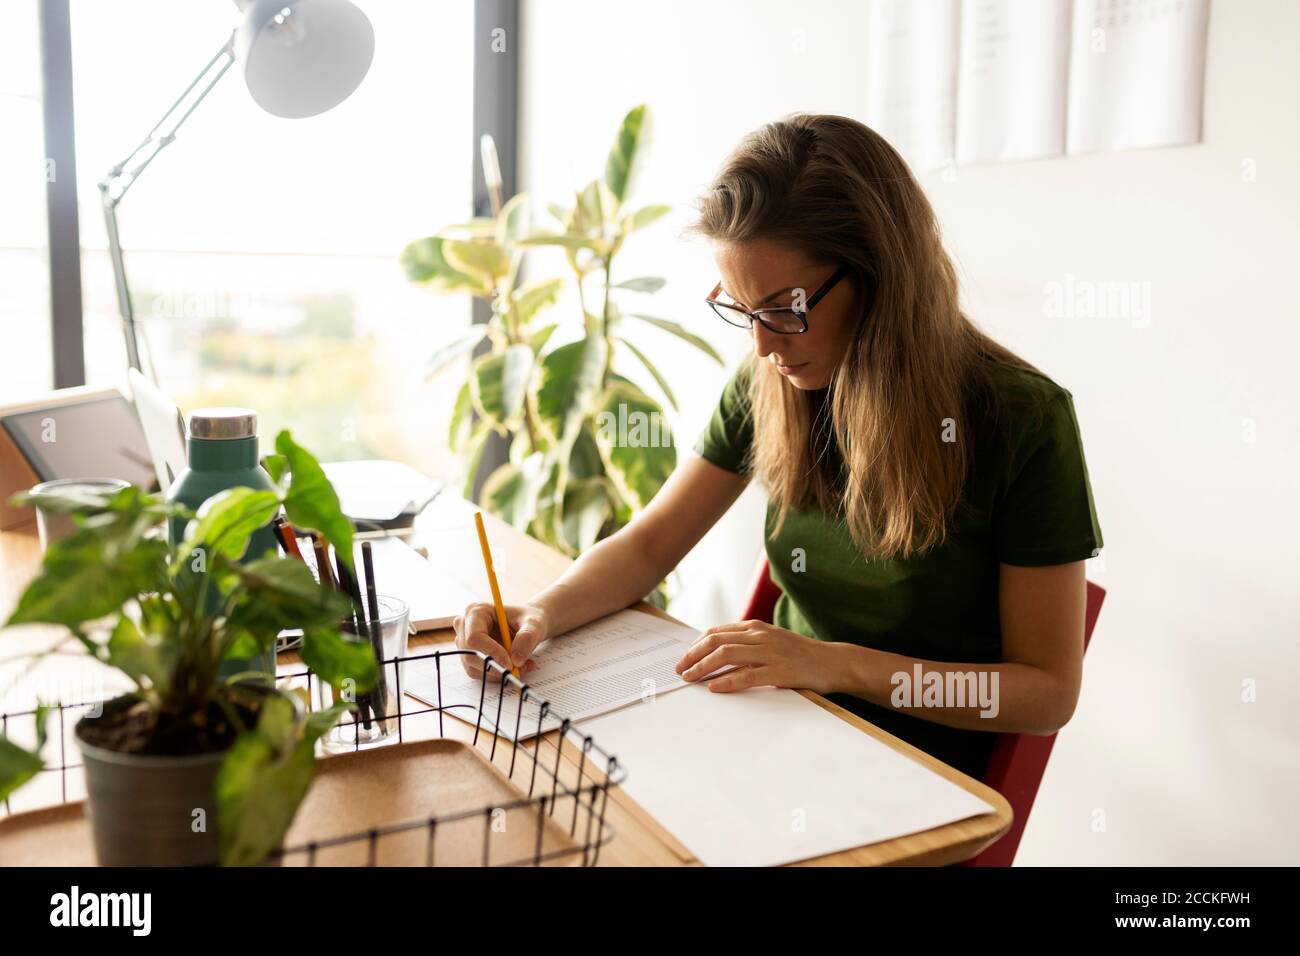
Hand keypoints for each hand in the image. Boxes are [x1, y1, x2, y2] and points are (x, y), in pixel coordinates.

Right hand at [452, 602, 548, 679]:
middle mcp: (465, 626)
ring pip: (474, 667)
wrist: (528, 626)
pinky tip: (514, 667)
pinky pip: (479, 673)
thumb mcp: (534, 624)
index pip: (475, 637)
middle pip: (471, 654)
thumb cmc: (528, 619)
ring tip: (523, 666)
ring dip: (499, 672)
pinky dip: (497, 675)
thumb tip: (516, 660)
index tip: (510, 664)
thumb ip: (528, 638)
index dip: (491, 652)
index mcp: (476, 611)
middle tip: (520, 668)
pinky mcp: (470, 657)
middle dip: (496, 666)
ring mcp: (465, 643)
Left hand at [674, 620, 840, 694]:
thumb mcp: (771, 642)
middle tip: (680, 670)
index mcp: (756, 627)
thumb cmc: (799, 655)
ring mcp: (770, 652)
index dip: (696, 645)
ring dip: (703, 667)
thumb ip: (747, 644)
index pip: (716, 632)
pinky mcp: (780, 670)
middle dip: (693, 656)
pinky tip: (714, 687)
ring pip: (727, 655)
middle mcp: (760, 636)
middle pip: (716, 642)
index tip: (684, 659)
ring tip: (690, 678)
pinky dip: (727, 681)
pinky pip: (747, 675)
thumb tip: (718, 654)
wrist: (832, 662)